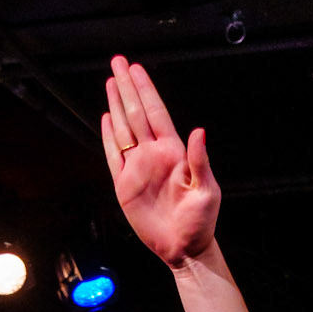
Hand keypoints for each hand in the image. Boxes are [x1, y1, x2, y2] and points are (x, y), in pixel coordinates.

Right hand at [102, 56, 219, 266]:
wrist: (185, 249)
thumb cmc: (201, 222)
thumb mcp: (207, 192)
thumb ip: (201, 161)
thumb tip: (199, 131)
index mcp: (174, 153)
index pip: (156, 113)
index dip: (146, 91)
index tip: (137, 69)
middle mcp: (154, 155)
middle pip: (136, 114)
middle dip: (127, 88)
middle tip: (118, 62)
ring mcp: (138, 168)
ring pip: (123, 129)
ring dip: (116, 105)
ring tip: (111, 82)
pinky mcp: (125, 185)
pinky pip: (114, 156)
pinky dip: (109, 137)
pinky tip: (106, 118)